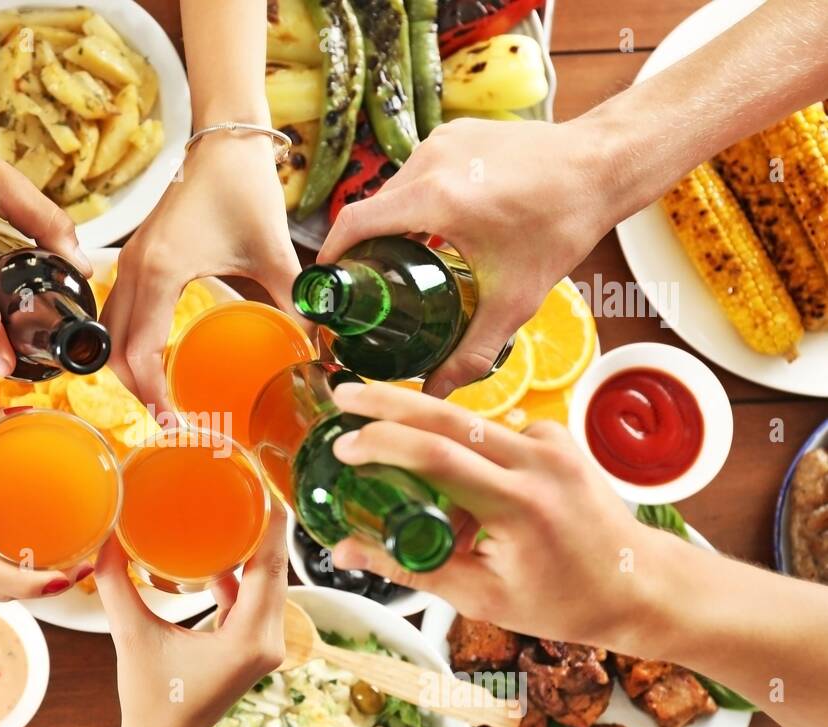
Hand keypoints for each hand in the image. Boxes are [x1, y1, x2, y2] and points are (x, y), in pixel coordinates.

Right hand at [96, 504, 288, 726]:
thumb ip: (117, 584)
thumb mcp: (132, 637)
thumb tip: (105, 536)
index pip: (271, 566)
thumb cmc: (152, 701)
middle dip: (265, 526)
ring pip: (270, 582)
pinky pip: (257, 597)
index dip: (271, 522)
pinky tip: (220, 553)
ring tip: (237, 508)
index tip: (264, 484)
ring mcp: (266, 644)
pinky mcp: (254, 645)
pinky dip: (244, 573)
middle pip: (276, 569)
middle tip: (246, 482)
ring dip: (256, 548)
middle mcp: (269, 639)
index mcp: (250, 637)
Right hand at [100, 135, 301, 410]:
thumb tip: (318, 347)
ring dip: (128, 367)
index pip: (138, 352)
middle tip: (170, 419)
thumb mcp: (274, 251)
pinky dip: (129, 342)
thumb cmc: (243, 187)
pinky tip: (158, 357)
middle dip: (136, 389)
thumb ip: (295, 300)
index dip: (151, 394)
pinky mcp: (137, 257)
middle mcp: (134, 269)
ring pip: (110, 332)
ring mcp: (130, 262)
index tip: (174, 421)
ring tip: (161, 395)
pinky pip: (119, 312)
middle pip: (113, 350)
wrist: (223, 138)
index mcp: (159, 272)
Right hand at [319, 118, 616, 396]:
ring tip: (409, 262)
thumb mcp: (513, 299)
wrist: (602, 166)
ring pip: (397, 191)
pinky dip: (420, 200)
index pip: (352, 224)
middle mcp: (430, 162)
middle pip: (373, 211)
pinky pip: (420, 171)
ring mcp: (443, 140)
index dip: (331, 256)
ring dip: (396, 224)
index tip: (328, 284)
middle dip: (369, 249)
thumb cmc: (561, 226)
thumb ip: (471, 351)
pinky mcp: (457, 130)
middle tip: (375, 287)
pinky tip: (442, 227)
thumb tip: (436, 392)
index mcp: (434, 198)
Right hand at [325, 381, 660, 646]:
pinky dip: (466, 456)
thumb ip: (408, 567)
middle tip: (342, 396)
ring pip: (466, 425)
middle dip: (387, 402)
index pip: (438, 456)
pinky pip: (490, 434)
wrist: (639, 583)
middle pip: (447, 417)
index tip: (342, 447)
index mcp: (519, 503)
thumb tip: (344, 551)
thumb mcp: (479, 596)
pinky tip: (470, 496)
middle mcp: (539, 460)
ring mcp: (551, 442)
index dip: (384, 444)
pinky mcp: (555, 436)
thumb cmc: (563, 600)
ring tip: (425, 498)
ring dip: (426, 443)